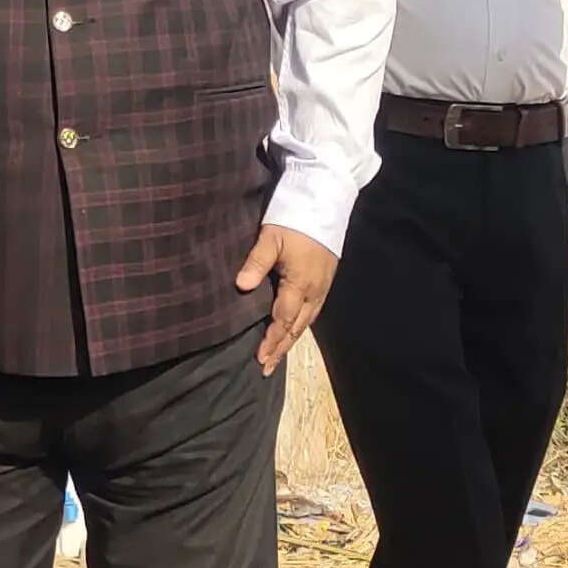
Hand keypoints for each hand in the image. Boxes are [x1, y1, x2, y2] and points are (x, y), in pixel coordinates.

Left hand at [237, 224, 337, 371]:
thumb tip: (241, 287)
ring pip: (306, 321)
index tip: (260, 358)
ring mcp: (322, 286)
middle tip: (266, 368)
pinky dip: (301, 325)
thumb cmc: (294, 217)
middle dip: (281, 348)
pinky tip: (293, 330)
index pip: (283, 319)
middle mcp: (314, 290)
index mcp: (300, 283)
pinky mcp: (326, 279)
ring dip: (291, 340)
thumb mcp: (270, 237)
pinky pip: (313, 311)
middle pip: (296, 327)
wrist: (326, 199)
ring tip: (277, 356)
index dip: (271, 340)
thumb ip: (256, 263)